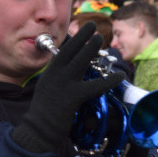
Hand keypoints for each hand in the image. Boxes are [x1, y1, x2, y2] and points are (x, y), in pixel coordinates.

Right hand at [11, 22, 122, 153]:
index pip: (62, 53)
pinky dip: (109, 80)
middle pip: (70, 50)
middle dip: (82, 36)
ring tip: (100, 38)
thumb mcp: (46, 90)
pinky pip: (95, 86)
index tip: (81, 31)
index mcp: (48, 74)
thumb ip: (57, 80)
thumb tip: (69, 74)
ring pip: (80, 61)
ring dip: (91, 48)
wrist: (37, 129)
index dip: (74, 40)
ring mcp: (63, 84)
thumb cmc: (43, 114)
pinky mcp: (73, 96)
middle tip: (93, 27)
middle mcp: (54, 75)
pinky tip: (119, 75)